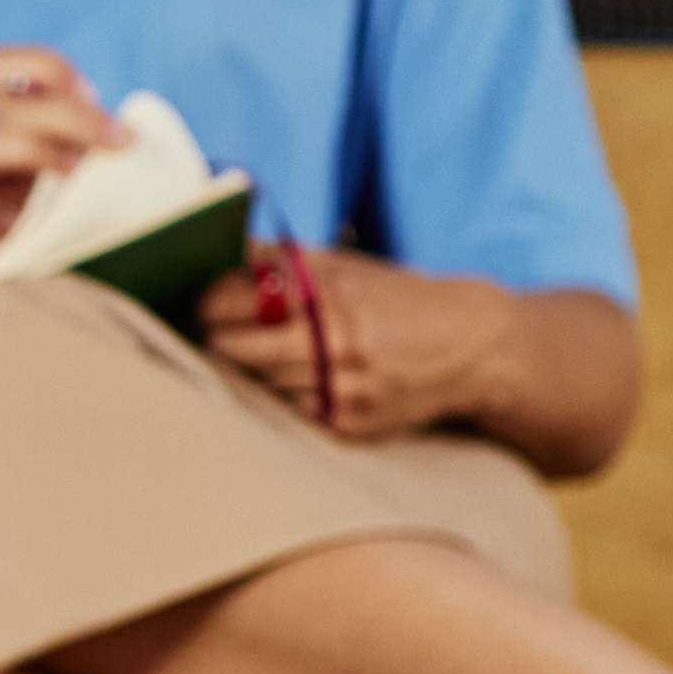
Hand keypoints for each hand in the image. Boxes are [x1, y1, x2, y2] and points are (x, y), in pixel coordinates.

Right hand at [0, 43, 117, 268]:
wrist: (55, 288)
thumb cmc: (88, 226)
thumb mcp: (106, 181)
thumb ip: (112, 154)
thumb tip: (139, 139)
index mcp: (21, 126)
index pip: (3, 67)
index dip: (44, 69)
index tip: (90, 94)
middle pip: (7, 107)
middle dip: (69, 116)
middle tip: (120, 144)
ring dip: (26, 151)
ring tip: (72, 183)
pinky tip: (15, 233)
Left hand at [196, 245, 497, 441]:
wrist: (472, 344)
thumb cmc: (393, 299)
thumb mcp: (342, 268)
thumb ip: (277, 261)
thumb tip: (217, 251)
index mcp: (325, 292)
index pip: (230, 303)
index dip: (207, 305)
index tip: (200, 306)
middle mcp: (331, 340)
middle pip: (233, 349)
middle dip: (219, 340)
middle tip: (215, 334)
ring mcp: (339, 386)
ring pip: (258, 383)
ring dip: (254, 370)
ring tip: (269, 354)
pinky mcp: (348, 423)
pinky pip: (291, 411)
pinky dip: (289, 395)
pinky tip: (307, 381)